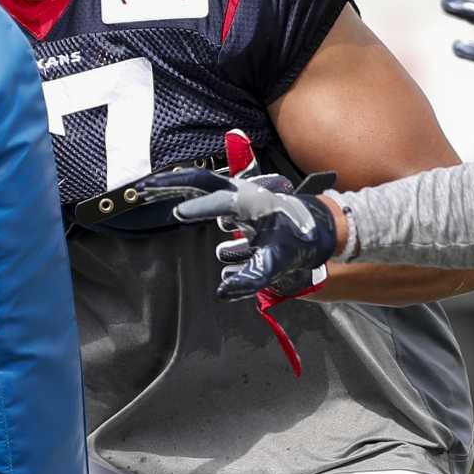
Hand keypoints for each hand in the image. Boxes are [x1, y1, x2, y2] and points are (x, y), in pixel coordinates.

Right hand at [170, 173, 339, 299]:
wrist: (328, 227)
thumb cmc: (303, 240)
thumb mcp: (278, 262)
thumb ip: (251, 278)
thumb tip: (223, 292)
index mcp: (248, 202)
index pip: (214, 202)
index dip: (195, 209)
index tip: (177, 214)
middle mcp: (241, 195)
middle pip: (200, 181)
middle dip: (171, 183)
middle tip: (144, 188)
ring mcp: (242, 199)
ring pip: (205, 189)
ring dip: (181, 190)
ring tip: (154, 193)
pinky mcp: (244, 208)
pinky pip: (216, 203)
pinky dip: (198, 204)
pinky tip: (186, 211)